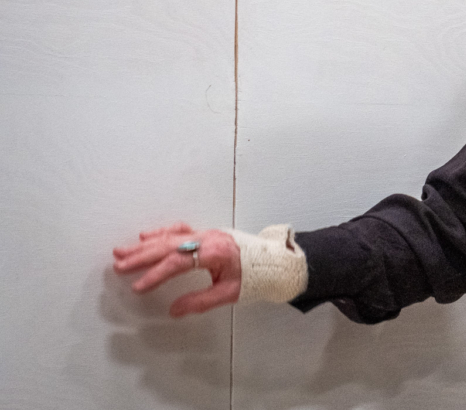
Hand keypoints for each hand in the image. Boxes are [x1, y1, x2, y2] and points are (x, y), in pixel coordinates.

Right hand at [112, 222, 241, 316]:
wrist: (271, 259)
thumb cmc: (253, 276)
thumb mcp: (230, 293)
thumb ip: (201, 301)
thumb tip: (174, 311)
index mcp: (214, 252)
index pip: (178, 263)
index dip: (156, 275)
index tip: (138, 287)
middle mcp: (207, 238)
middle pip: (169, 246)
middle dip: (142, 256)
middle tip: (119, 266)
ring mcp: (205, 233)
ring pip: (170, 237)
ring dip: (145, 245)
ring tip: (122, 252)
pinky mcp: (205, 233)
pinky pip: (179, 230)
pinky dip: (161, 233)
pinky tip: (145, 237)